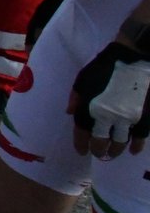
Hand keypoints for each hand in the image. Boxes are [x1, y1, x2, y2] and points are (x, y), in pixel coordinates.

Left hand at [68, 43, 149, 158]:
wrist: (132, 59)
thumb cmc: (104, 68)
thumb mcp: (83, 79)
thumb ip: (76, 98)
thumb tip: (70, 113)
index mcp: (89, 107)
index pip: (82, 132)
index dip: (80, 144)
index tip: (82, 151)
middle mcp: (106, 116)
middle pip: (100, 142)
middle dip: (98, 150)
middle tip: (98, 153)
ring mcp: (127, 118)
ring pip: (120, 143)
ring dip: (115, 151)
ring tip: (113, 153)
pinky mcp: (143, 117)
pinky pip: (140, 137)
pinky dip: (136, 146)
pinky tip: (133, 150)